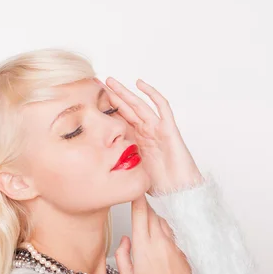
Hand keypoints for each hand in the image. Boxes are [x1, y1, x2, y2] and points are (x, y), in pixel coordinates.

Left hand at [102, 77, 203, 195]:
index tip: (93, 102)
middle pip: (127, 109)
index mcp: (138, 140)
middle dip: (113, 96)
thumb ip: (121, 166)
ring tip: (110, 81)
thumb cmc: (162, 185)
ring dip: (125, 92)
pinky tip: (140, 84)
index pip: (120, 120)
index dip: (108, 110)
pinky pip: (162, 107)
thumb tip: (100, 171)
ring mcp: (158, 129)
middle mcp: (147, 132)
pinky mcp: (169, 129)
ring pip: (139, 105)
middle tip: (98, 84)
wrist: (180, 191)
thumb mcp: (133, 173)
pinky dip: (152, 94)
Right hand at [114, 193, 192, 273]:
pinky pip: (171, 233)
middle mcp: (160, 241)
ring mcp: (172, 244)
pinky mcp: (181, 249)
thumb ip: (122, 255)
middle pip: (152, 214)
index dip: (137, 198)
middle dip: (144, 207)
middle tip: (138, 203)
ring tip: (146, 222)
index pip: (140, 214)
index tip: (135, 188)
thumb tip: (125, 240)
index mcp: (144, 246)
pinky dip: (163, 230)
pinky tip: (158, 238)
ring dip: (154, 218)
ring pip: (162, 221)